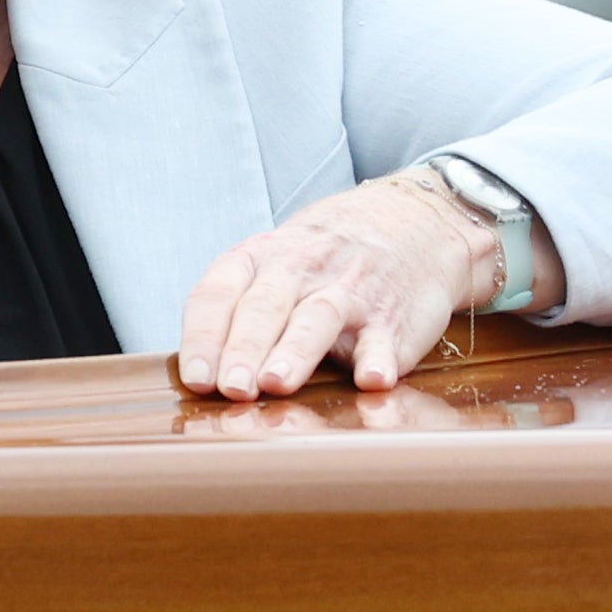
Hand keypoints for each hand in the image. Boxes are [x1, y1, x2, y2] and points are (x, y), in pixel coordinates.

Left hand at [173, 173, 494, 398]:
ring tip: (276, 383)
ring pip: (316, 318)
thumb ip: (236, 313)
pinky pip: (384, 338)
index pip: (219, 294)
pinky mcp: (392, 319)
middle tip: (232, 389)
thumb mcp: (272, 264)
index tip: (197, 378)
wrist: (413, 222)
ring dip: (294, 351)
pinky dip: (378, 359)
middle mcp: (301, 271)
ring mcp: (349, 294)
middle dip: (244, 349)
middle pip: (264, 308)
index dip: (204, 337)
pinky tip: (371, 380)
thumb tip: (198, 381)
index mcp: (260, 259)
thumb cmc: (324, 259)